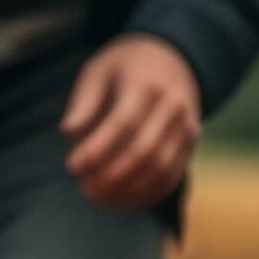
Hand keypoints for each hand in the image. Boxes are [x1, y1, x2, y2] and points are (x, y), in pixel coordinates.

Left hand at [62, 35, 201, 210]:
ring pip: (161, 168)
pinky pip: (173, 176)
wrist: (171, 56)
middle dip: (112, 176)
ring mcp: (187, 124)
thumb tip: (67, 131)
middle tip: (83, 189)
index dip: (97, 149)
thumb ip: (84, 101)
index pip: (122, 123)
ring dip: (128, 190)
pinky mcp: (192, 142)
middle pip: (144, 150)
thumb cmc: (123, 66)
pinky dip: (147, 194)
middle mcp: (173, 105)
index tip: (71, 167)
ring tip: (98, 198)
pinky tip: (122, 202)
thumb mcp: (98, 71)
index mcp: (146, 83)